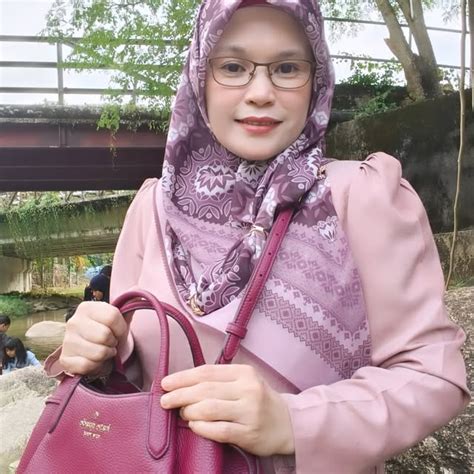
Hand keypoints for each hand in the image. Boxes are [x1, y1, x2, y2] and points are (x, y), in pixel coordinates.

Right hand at [59, 301, 127, 375]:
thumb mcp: (120, 318)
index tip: (119, 332)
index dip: (121, 328)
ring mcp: (66, 341)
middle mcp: (73, 321)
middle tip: (110, 343)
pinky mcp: (65, 360)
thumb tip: (137, 287)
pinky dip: (96, 366)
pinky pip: (87, 366)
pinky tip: (95, 361)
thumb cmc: (108, 332)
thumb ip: (129, 304)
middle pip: (104, 336)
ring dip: (106, 355)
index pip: (112, 317)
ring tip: (103, 351)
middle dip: (113, 343)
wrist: (93, 351)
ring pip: (98, 353)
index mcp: (86, 308)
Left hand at [160, 364, 293, 455]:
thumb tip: (184, 384)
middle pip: (205, 389)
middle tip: (165, 400)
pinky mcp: (249, 433)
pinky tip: (193, 426)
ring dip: (189, 411)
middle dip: (180, 394)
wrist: (289, 423)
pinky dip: (201, 428)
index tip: (165, 383)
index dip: (183, 377)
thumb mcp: (244, 382)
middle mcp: (248, 389)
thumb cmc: (259, 400)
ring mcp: (249, 411)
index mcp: (244, 372)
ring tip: (181, 413)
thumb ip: (220, 380)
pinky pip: (219, 430)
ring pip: (209, 408)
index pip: (207, 371)